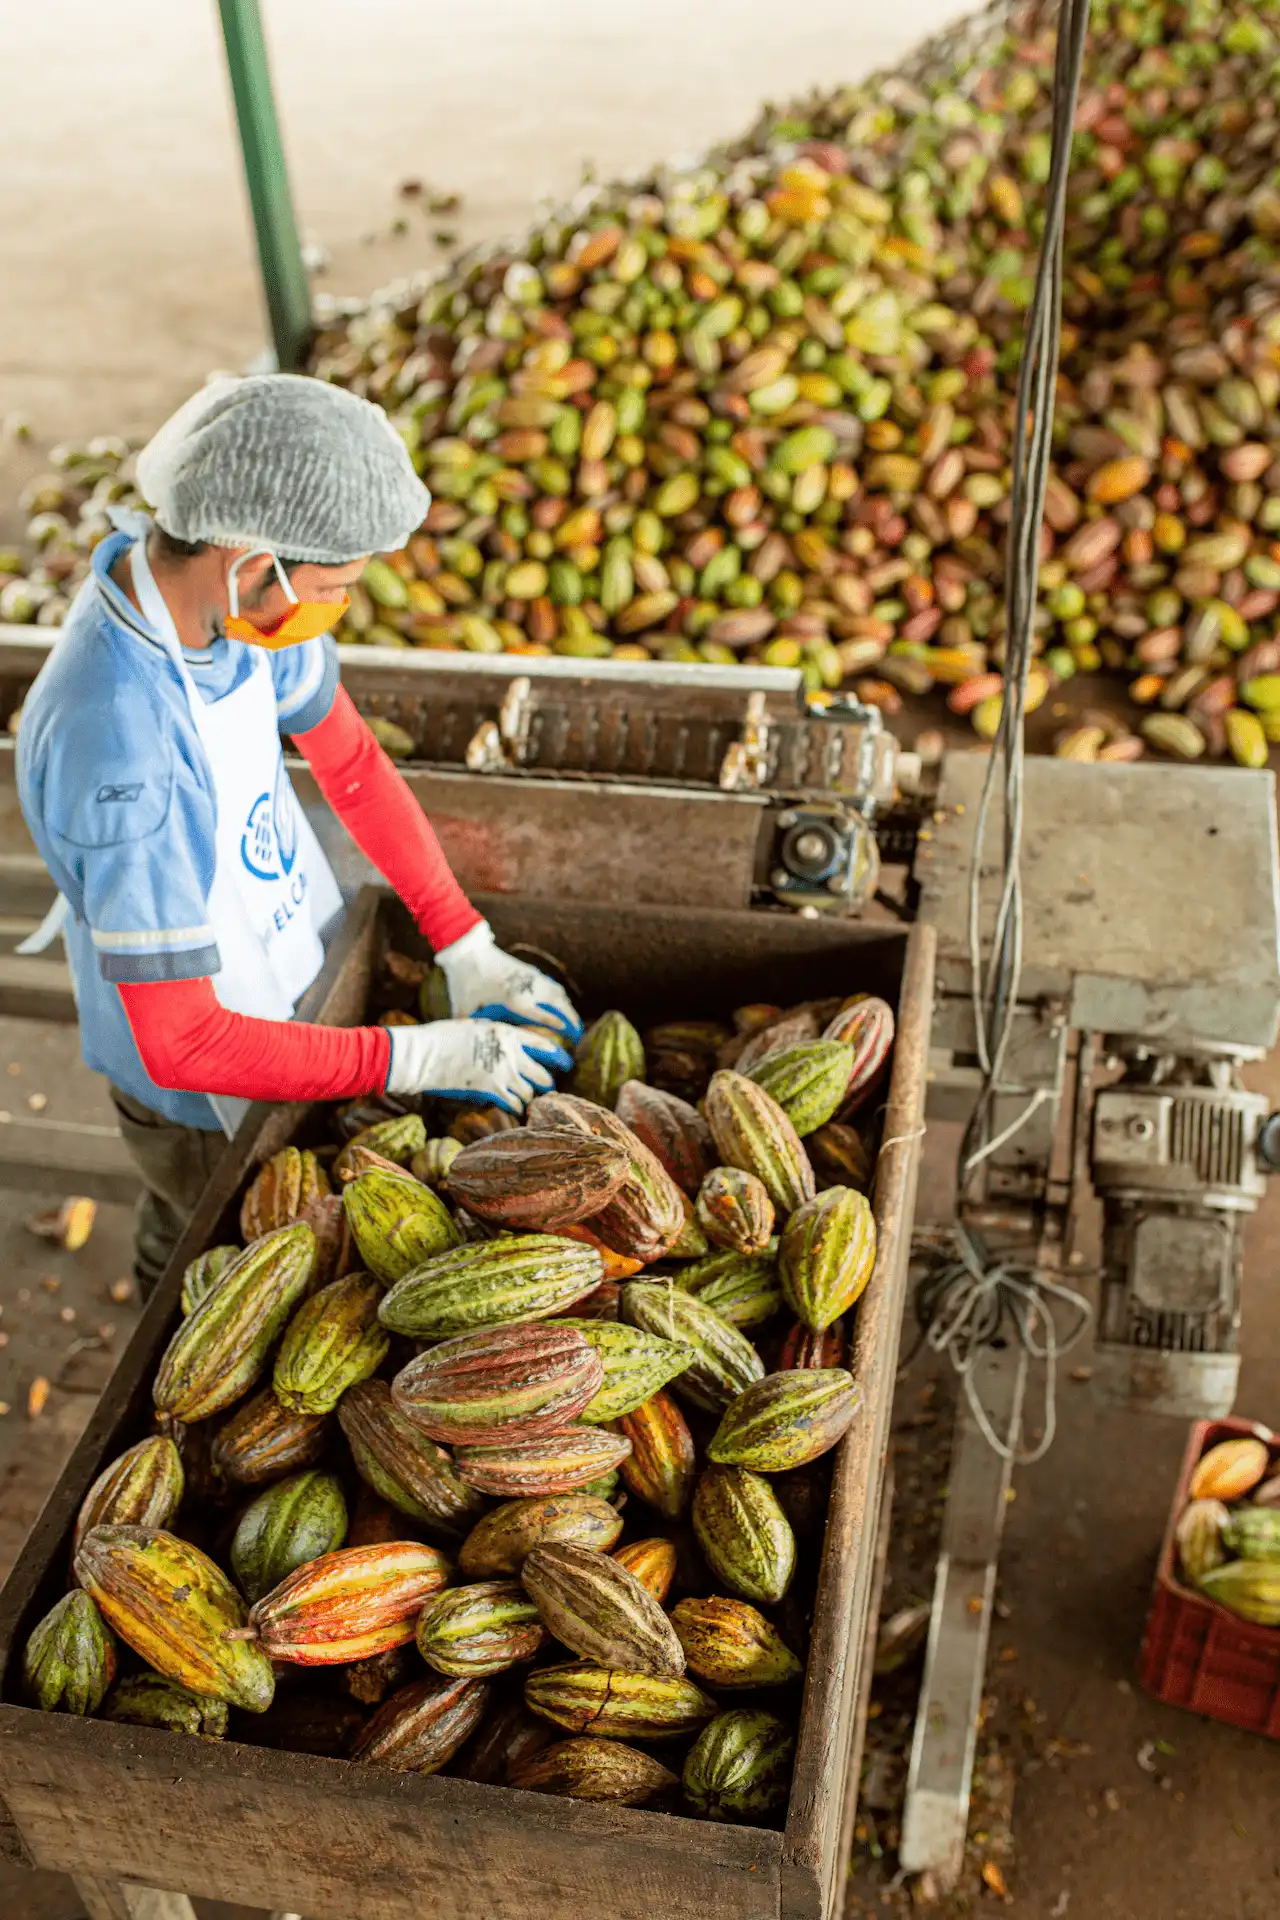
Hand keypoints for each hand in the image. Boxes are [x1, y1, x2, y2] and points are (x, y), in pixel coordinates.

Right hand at [385, 1018, 571, 1111]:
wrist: (425, 1054)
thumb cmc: (443, 1037)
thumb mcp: (476, 1026)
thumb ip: (496, 1036)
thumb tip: (505, 1044)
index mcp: (508, 1034)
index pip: (545, 1047)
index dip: (559, 1058)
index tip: (566, 1063)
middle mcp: (511, 1055)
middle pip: (543, 1075)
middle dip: (547, 1084)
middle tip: (546, 1088)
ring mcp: (503, 1075)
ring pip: (530, 1093)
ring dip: (529, 1098)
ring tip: (527, 1101)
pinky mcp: (491, 1092)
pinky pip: (514, 1105)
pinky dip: (515, 1108)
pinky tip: (513, 1109)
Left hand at [436, 921, 583, 1043]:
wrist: (469, 952)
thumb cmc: (465, 982)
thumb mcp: (464, 1009)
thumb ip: (469, 1028)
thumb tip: (465, 1048)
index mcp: (513, 999)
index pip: (542, 1015)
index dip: (557, 1025)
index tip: (568, 1036)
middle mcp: (526, 988)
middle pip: (558, 1003)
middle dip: (571, 1019)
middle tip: (578, 1035)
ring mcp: (530, 978)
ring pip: (558, 993)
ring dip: (568, 1007)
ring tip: (575, 1022)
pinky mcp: (528, 971)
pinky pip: (551, 985)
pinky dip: (560, 996)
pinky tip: (562, 1003)